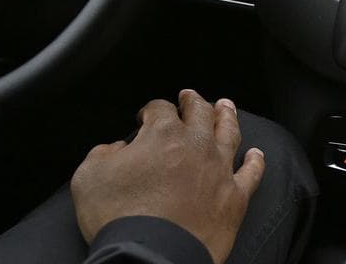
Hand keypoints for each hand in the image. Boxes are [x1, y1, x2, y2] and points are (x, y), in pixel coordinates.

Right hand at [70, 90, 265, 263]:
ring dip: (227, 116)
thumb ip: (102, 154)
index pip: (160, 108)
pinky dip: (255, 162)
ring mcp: (219, 170)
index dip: (151, 109)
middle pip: (200, 111)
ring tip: (225, 107)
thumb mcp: (88, 177)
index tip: (146, 116)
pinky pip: (251, 173)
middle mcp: (196, 145)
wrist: (151, 256)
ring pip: (229, 133)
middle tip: (190, 97)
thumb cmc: (118, 217)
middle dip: (193, 101)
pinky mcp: (235, 197)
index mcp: (163, 134)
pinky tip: (256, 154)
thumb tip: (116, 149)